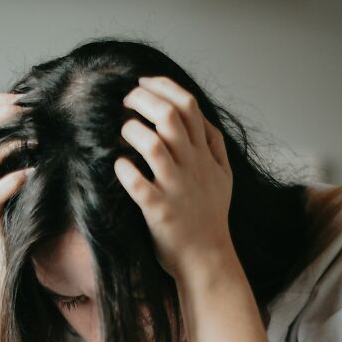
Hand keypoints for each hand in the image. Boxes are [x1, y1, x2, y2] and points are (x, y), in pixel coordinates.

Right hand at [0, 91, 34, 259]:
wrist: (7, 258)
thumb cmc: (21, 215)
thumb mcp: (24, 179)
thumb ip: (29, 156)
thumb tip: (56, 126)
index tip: (22, 93)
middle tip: (25, 106)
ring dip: (6, 142)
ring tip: (35, 136)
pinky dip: (12, 180)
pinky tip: (31, 173)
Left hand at [115, 76, 233, 281]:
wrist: (207, 259)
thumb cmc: (210, 217)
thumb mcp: (223, 177)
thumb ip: (215, 146)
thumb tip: (203, 119)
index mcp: (204, 155)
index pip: (188, 105)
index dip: (163, 86)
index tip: (142, 82)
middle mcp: (191, 167)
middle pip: (169, 117)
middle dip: (141, 100)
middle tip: (124, 100)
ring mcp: (175, 188)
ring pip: (153, 145)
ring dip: (131, 131)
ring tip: (121, 132)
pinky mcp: (159, 211)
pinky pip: (137, 184)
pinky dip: (124, 170)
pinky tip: (118, 165)